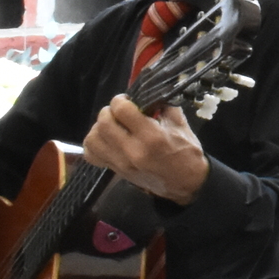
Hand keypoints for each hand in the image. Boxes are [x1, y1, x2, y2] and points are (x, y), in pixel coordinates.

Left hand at [83, 96, 208, 204]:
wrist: (186, 184)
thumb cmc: (187, 153)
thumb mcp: (181, 126)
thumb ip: (165, 107)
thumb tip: (151, 93)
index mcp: (151, 136)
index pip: (122, 110)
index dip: (120, 100)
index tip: (127, 100)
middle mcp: (132, 150)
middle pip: (103, 123)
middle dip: (108, 111)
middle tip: (118, 112)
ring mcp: (121, 163)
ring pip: (93, 139)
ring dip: (99, 127)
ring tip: (111, 125)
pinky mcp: (116, 171)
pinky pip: (91, 155)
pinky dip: (94, 144)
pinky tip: (106, 140)